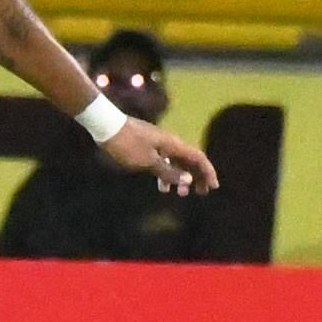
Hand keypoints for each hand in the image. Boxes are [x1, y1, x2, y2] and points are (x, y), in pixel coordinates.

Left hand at [99, 117, 217, 195]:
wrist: (107, 127)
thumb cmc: (128, 144)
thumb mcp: (148, 162)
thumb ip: (168, 172)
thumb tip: (188, 180)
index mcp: (174, 145)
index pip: (198, 157)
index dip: (208, 172)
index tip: (213, 187)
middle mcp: (170, 143)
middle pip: (190, 160)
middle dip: (197, 177)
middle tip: (200, 193)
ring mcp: (159, 144)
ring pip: (177, 162)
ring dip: (181, 177)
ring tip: (181, 194)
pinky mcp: (149, 147)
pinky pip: (164, 162)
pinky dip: (167, 174)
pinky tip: (162, 186)